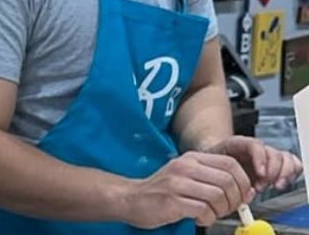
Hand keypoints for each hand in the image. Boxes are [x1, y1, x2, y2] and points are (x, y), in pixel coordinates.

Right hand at [121, 151, 252, 228]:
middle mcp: (185, 167)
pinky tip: (199, 218)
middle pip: (228, 181)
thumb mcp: (188, 178)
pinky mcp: (172, 201)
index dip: (243, 182)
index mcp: (192, 159)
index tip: (241, 196)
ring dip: (221, 211)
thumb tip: (248, 192)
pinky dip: (207, 219)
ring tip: (211, 214)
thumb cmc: (162, 191)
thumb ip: (216, 182)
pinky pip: (203, 210)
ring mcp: (177, 183)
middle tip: (227, 209)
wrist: (131, 198)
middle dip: (235, 200)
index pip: (231, 164)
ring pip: (218, 196)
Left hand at [206, 135, 303, 190]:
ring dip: (283, 175)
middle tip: (262, 186)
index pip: (255, 145)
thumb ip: (225, 175)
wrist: (215, 161)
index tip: (261, 174)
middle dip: (272, 172)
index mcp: (238, 143)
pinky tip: (280, 183)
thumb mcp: (213, 166)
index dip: (261, 159)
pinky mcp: (275, 164)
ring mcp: (266, 155)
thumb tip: (240, 191)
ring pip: (285, 158)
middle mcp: (255, 148)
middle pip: (274, 153)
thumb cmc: (214, 163)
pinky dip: (290, 174)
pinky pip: (292, 164)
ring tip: (274, 186)